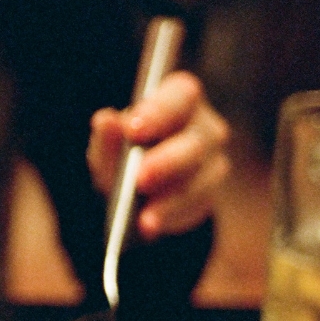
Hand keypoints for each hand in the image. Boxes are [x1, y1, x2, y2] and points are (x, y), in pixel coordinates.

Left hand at [86, 70, 230, 239]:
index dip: (159, 112)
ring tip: (144, 218)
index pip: (180, 95)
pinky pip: (198, 205)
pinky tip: (150, 225)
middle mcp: (204, 126)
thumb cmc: (122, 152)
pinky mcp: (211, 192)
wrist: (134, 188)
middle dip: (167, 161)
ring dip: (171, 199)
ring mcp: (214, 160)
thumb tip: (105, 120)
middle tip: (140, 179)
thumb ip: (106, 134)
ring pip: (201, 178)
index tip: (133, 130)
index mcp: (179, 98)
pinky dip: (172, 216)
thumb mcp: (107, 145)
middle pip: (195, 141)